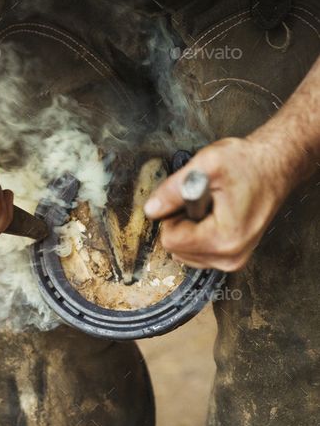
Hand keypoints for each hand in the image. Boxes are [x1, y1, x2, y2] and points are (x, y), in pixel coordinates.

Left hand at [144, 136, 293, 270]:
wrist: (274, 167)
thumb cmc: (247, 164)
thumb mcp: (206, 164)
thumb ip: (173, 189)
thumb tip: (151, 210)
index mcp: (224, 238)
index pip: (171, 241)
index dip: (172, 216)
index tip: (188, 199)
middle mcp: (230, 257)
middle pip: (176, 250)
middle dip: (181, 224)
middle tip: (201, 202)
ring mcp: (233, 261)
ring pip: (185, 254)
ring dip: (189, 230)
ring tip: (210, 208)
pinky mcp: (233, 259)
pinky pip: (198, 254)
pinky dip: (198, 236)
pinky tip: (214, 218)